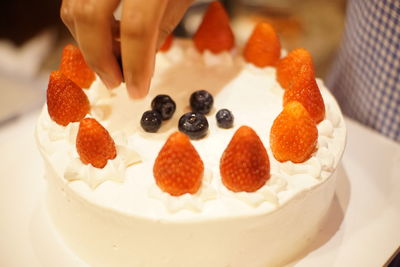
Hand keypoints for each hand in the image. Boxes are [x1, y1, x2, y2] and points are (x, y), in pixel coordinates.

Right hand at [61, 0, 193, 97]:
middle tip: (115, 82)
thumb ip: (155, 33)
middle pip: (91, 16)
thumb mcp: (179, 1)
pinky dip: (85, 28)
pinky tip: (105, 40)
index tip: (137, 91)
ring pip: (74, 10)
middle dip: (100, 59)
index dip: (135, 65)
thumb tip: (134, 69)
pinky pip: (73, 2)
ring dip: (89, 45)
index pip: (138, 26)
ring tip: (112, 63)